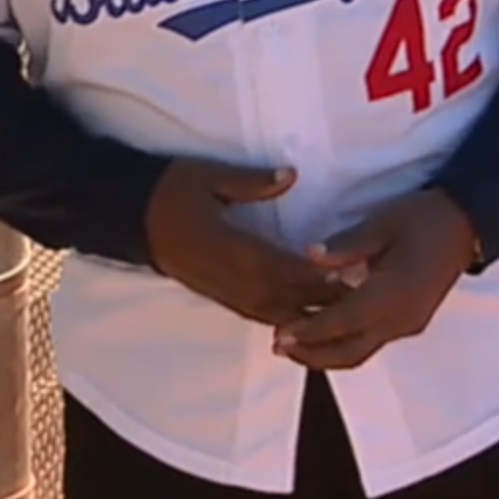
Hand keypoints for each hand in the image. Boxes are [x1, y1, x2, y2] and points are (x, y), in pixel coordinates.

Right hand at [145, 159, 351, 326]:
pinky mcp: (223, 298)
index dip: (319, 274)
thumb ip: (250, 181)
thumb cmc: (173, 192)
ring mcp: (227, 293)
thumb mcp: (208, 176)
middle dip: (325, 300)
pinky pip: (261, 316)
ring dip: (310, 316)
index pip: (285, 267)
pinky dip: (288, 321)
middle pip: (288, 297)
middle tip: (364, 297)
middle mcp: (233, 279)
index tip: (352, 272)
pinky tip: (309, 322)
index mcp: (233, 248)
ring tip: (346, 314)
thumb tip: (290, 177)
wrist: (133, 218)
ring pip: (277, 314)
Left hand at [273, 189, 477, 371]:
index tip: (279, 334)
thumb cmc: (423, 219)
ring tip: (293, 345)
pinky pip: (372, 341)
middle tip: (278, 346)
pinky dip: (344, 342)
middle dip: (312, 354)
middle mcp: (401, 319)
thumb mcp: (383, 223)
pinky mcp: (410, 322)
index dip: (309, 331)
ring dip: (326, 353)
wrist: (467, 225)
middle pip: (350, 351)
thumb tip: (312, 256)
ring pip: (361, 351)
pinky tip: (323, 331)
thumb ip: (347, 244)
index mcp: (393, 294)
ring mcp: (408, 324)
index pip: (342, 322)